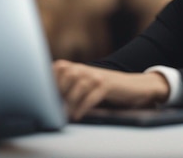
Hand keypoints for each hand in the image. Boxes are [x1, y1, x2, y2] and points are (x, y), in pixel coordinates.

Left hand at [53, 59, 169, 120]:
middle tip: (55, 107)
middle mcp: (88, 69)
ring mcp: (99, 76)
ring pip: (79, 85)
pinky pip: (92, 96)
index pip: (59, 67)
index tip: (46, 96)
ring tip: (65, 115)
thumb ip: (72, 87)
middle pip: (67, 75)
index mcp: (81, 68)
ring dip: (70, 102)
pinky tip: (77, 116)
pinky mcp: (108, 85)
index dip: (50, 79)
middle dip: (59, 91)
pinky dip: (83, 107)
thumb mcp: (89, 85)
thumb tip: (51, 101)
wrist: (136, 86)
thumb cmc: (109, 90)